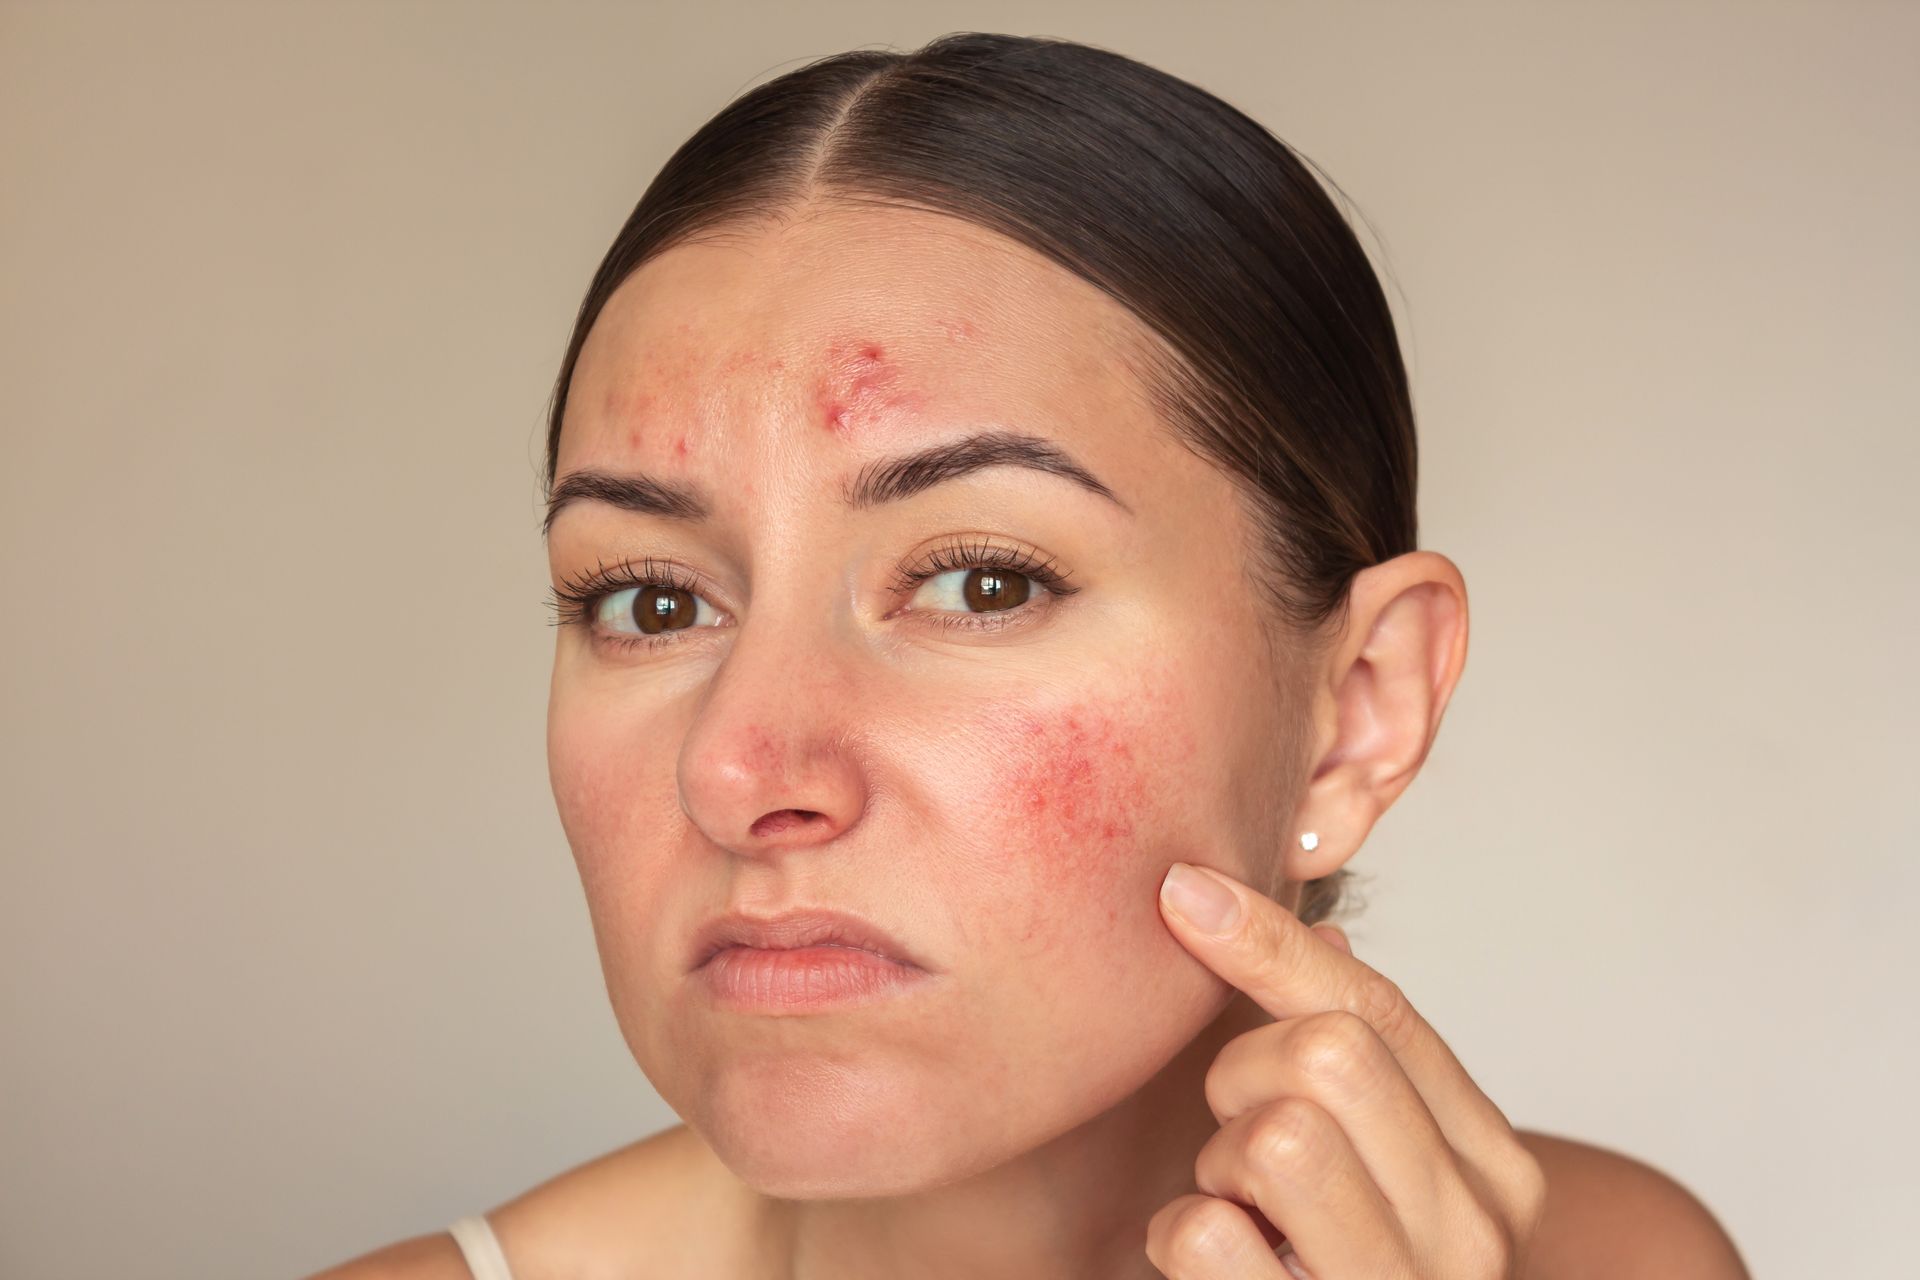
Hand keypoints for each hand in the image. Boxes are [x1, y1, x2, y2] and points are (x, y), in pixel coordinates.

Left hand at [1143, 862, 1547, 1278]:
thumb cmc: (1344, 1278)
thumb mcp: (1363, 1171)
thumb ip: (1353, 1062)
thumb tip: (1313, 928)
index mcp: (1495, 1171)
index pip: (1377, 1011)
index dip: (1267, 940)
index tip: (1179, 890)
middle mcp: (1475, 1236)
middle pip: (1325, 1054)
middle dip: (1242, 1075)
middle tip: (1237, 1143)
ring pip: (1277, 1134)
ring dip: (1218, 1164)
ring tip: (1239, 1217)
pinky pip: (1204, 1236)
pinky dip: (1181, 1238)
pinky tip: (1219, 1270)